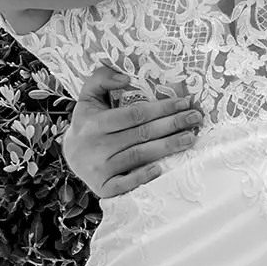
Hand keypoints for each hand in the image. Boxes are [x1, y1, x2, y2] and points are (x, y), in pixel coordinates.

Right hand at [62, 65, 199, 198]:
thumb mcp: (88, 96)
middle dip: (172, 125)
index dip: (161, 108)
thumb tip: (126, 78)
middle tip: (196, 118)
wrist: (70, 154)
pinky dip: (143, 176)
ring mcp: (100, 168)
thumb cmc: (88, 122)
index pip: (135, 114)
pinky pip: (126, 184)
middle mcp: (97, 146)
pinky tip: (161, 169)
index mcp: (96, 122)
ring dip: (167, 147)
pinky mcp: (103, 187)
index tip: (184, 102)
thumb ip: (102, 79)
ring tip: (190, 138)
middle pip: (142, 134)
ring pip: (139, 155)